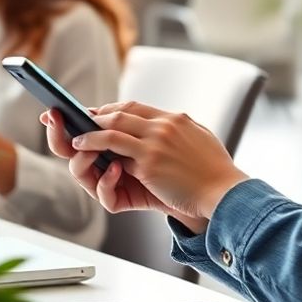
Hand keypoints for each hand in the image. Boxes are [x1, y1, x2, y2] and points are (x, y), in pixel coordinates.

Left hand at [66, 101, 248, 222]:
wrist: (225, 194)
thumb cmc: (214, 174)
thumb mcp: (199, 141)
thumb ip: (180, 133)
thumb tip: (166, 130)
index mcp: (176, 119)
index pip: (136, 107)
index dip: (113, 110)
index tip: (98, 115)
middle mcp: (164, 125)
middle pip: (122, 110)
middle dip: (96, 115)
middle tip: (78, 120)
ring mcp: (155, 141)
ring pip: (113, 124)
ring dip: (91, 129)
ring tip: (75, 135)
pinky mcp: (148, 161)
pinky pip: (113, 146)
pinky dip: (93, 142)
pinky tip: (82, 146)